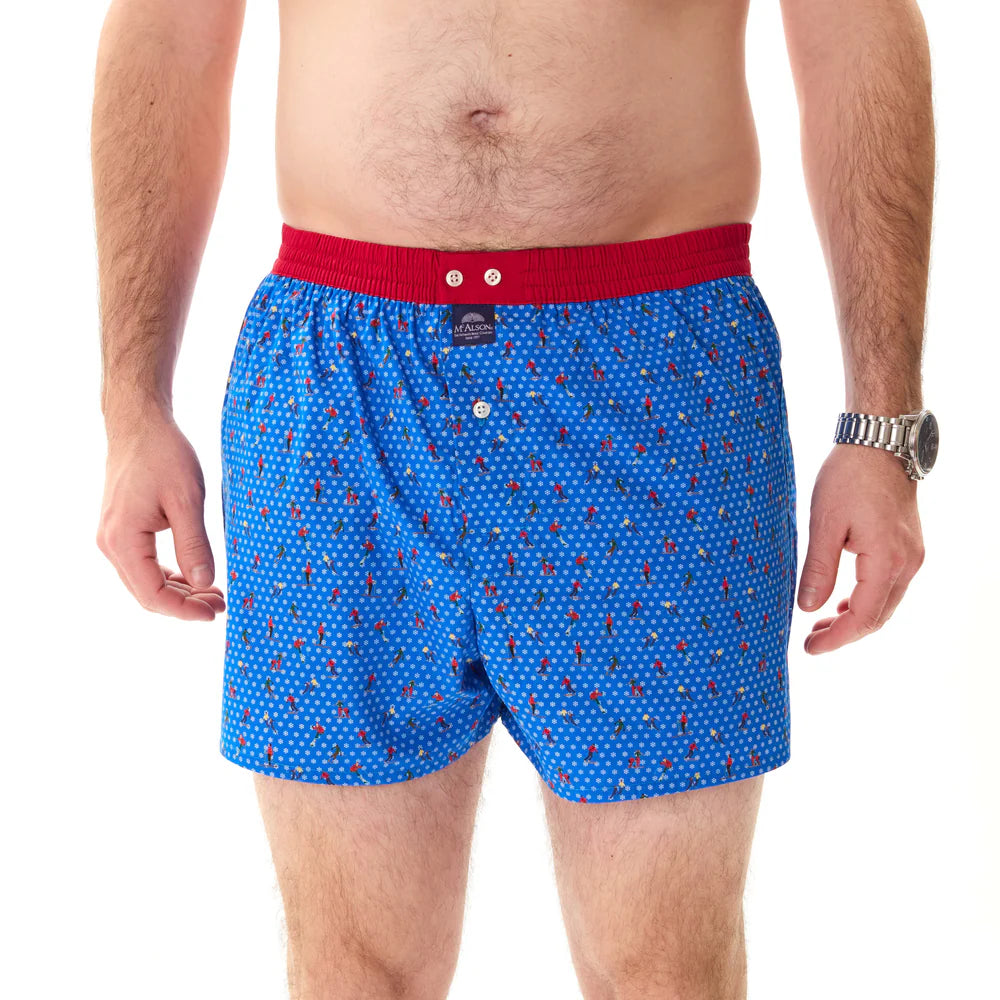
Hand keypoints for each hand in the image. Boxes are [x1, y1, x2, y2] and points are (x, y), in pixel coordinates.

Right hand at [97, 409, 225, 620]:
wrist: (139, 424)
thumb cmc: (163, 455)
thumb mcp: (187, 500)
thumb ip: (194, 545)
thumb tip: (204, 583)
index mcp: (123, 540)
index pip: (153, 594)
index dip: (185, 609)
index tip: (215, 612)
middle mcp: (110, 544)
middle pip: (146, 593)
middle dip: (184, 604)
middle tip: (221, 606)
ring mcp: (113, 537)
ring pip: (144, 581)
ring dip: (178, 592)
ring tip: (214, 594)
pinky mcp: (121, 529)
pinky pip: (143, 564)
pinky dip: (169, 575)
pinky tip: (195, 576)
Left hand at [797, 443, 923, 653]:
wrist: (880, 442)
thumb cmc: (849, 477)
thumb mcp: (824, 523)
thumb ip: (818, 570)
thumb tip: (807, 609)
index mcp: (887, 560)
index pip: (863, 617)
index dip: (836, 639)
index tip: (809, 648)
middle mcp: (908, 563)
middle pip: (878, 616)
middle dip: (844, 634)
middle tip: (810, 641)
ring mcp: (912, 554)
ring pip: (886, 603)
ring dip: (855, 618)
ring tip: (820, 625)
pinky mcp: (908, 545)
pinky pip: (889, 585)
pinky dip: (866, 599)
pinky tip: (842, 602)